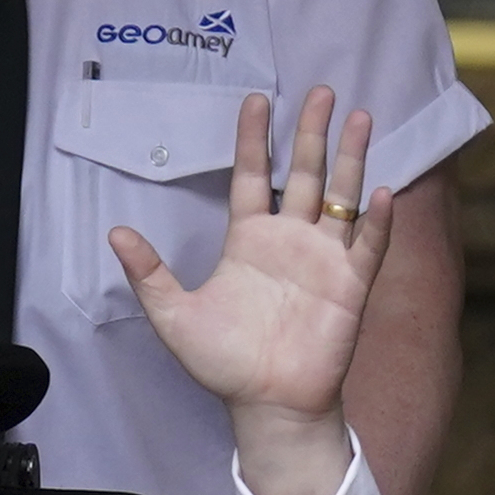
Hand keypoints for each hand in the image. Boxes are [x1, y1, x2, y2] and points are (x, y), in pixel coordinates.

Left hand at [109, 89, 393, 494]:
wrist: (266, 405)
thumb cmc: (224, 364)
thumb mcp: (174, 317)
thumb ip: (148, 275)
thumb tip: (115, 233)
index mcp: (249, 240)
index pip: (252, 176)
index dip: (254, 139)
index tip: (255, 99)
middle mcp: (289, 240)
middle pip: (303, 173)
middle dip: (311, 132)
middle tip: (319, 89)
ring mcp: (323, 259)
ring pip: (340, 196)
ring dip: (350, 158)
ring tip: (358, 116)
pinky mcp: (350, 285)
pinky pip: (367, 246)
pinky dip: (376, 221)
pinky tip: (379, 192)